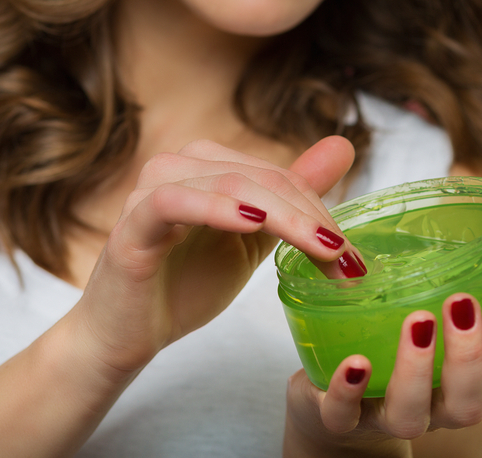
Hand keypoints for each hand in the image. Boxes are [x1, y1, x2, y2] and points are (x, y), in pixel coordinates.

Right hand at [69, 136, 356, 378]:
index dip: (320, 211)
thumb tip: (344, 147)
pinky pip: (174, 201)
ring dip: (282, 215)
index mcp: (208, 165)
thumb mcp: (252, 241)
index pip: (279, 177)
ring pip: (228, 184)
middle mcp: (179, 165)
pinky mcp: (132, 221)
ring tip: (319, 248)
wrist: (127, 333)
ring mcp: (152, 189)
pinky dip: (216, 207)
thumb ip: (292, 197)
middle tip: (346, 260)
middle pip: (261, 178)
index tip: (353, 257)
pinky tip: (252, 223)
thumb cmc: (185, 284)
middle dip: (310, 218)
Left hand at [284, 253, 481, 454]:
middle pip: (467, 405)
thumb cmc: (409, 347)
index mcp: (467, 386)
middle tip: (461, 304)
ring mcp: (385, 416)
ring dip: (416, 369)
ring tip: (417, 320)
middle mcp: (434, 408)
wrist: (335, 398)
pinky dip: (348, 391)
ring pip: (410, 416)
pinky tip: (355, 362)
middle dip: (469, 356)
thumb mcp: (454, 317)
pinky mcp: (338, 417)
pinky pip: (343, 416)